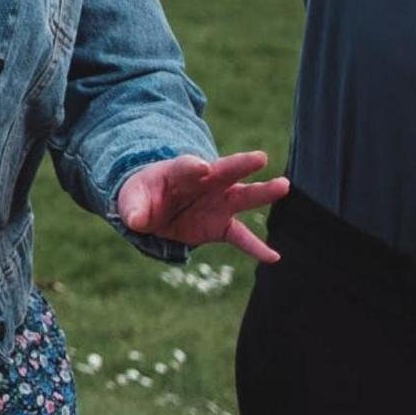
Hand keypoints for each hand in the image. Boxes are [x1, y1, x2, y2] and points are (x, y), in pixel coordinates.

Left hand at [114, 150, 287, 262]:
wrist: (154, 208)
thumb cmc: (144, 195)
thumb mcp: (132, 200)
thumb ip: (134, 207)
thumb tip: (135, 221)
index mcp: (179, 171)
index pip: (188, 166)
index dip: (194, 166)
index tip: (203, 167)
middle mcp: (205, 182)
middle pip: (225, 171)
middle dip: (240, 164)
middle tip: (259, 157)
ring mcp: (217, 202)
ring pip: (243, 196)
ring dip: (262, 192)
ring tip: (283, 185)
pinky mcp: (221, 224)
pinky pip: (242, 236)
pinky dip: (256, 247)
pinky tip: (273, 257)